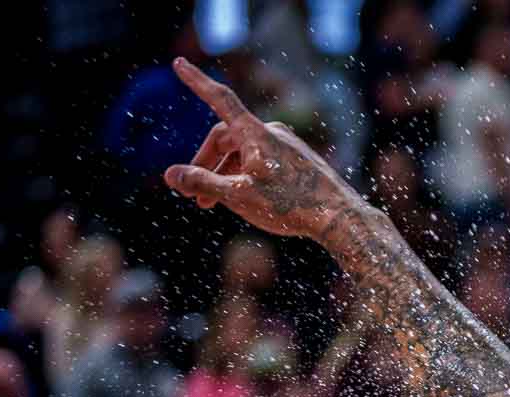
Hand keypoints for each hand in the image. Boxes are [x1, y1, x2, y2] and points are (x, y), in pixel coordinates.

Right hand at [163, 59, 363, 242]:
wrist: (340, 218)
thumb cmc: (290, 206)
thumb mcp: (239, 196)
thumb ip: (203, 183)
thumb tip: (169, 174)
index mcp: (255, 133)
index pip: (219, 99)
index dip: (197, 82)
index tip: (179, 64)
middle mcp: (272, 132)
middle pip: (226, 139)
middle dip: (206, 164)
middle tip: (192, 195)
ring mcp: (287, 145)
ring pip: (244, 152)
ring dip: (224, 174)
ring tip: (211, 204)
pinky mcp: (299, 159)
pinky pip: (263, 160)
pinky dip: (245, 175)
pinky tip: (245, 200)